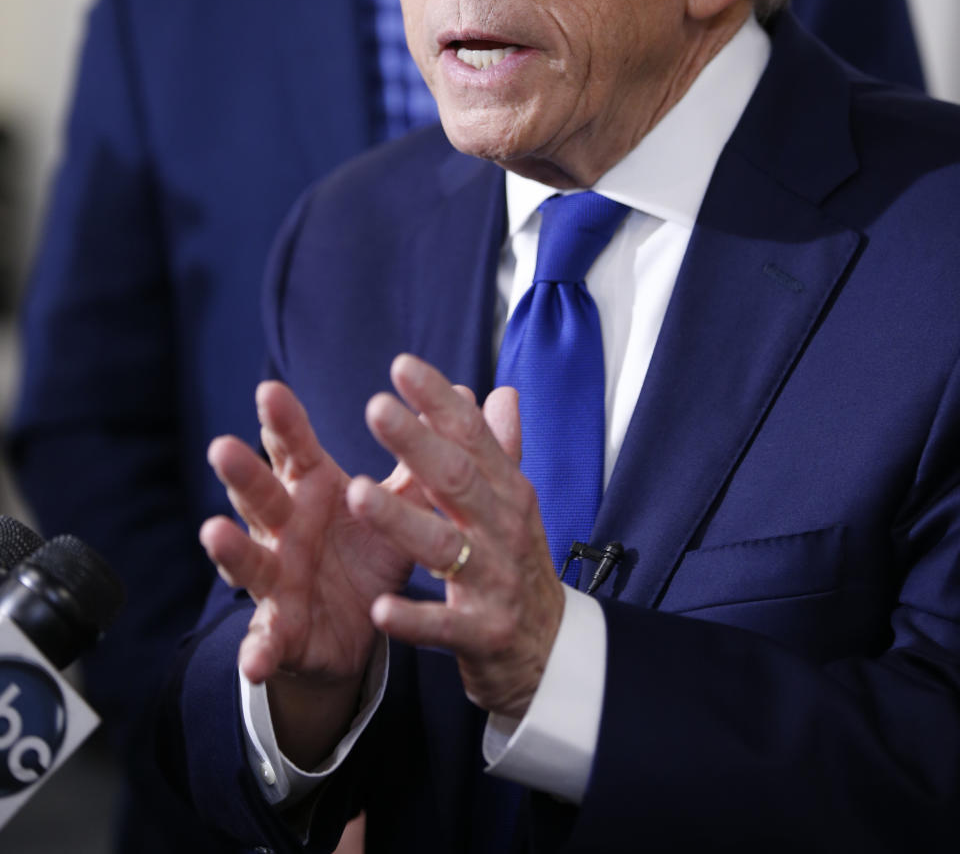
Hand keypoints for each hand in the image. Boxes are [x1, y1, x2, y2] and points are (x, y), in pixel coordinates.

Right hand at [200, 380, 418, 762]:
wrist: (358, 629)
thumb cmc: (370, 549)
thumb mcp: (398, 501)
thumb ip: (423, 453)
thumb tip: (465, 393)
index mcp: (311, 490)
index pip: (294, 449)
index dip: (283, 421)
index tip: (269, 389)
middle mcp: (284, 529)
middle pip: (260, 496)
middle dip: (242, 474)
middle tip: (222, 446)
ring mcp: (277, 579)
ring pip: (250, 560)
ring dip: (230, 549)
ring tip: (213, 533)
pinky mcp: (281, 630)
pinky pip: (266, 641)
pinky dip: (257, 650)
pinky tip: (253, 660)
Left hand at [347, 353, 564, 720]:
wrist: (552, 654)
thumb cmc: (519, 566)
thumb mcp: (514, 506)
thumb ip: (500, 450)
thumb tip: (503, 392)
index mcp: (507, 493)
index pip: (473, 436)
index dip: (439, 401)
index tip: (401, 365)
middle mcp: (504, 530)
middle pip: (457, 479)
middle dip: (416, 443)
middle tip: (374, 407)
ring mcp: (496, 583)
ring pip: (445, 547)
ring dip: (400, 521)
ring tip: (357, 494)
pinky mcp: (483, 635)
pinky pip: (443, 627)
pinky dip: (413, 619)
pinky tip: (380, 608)